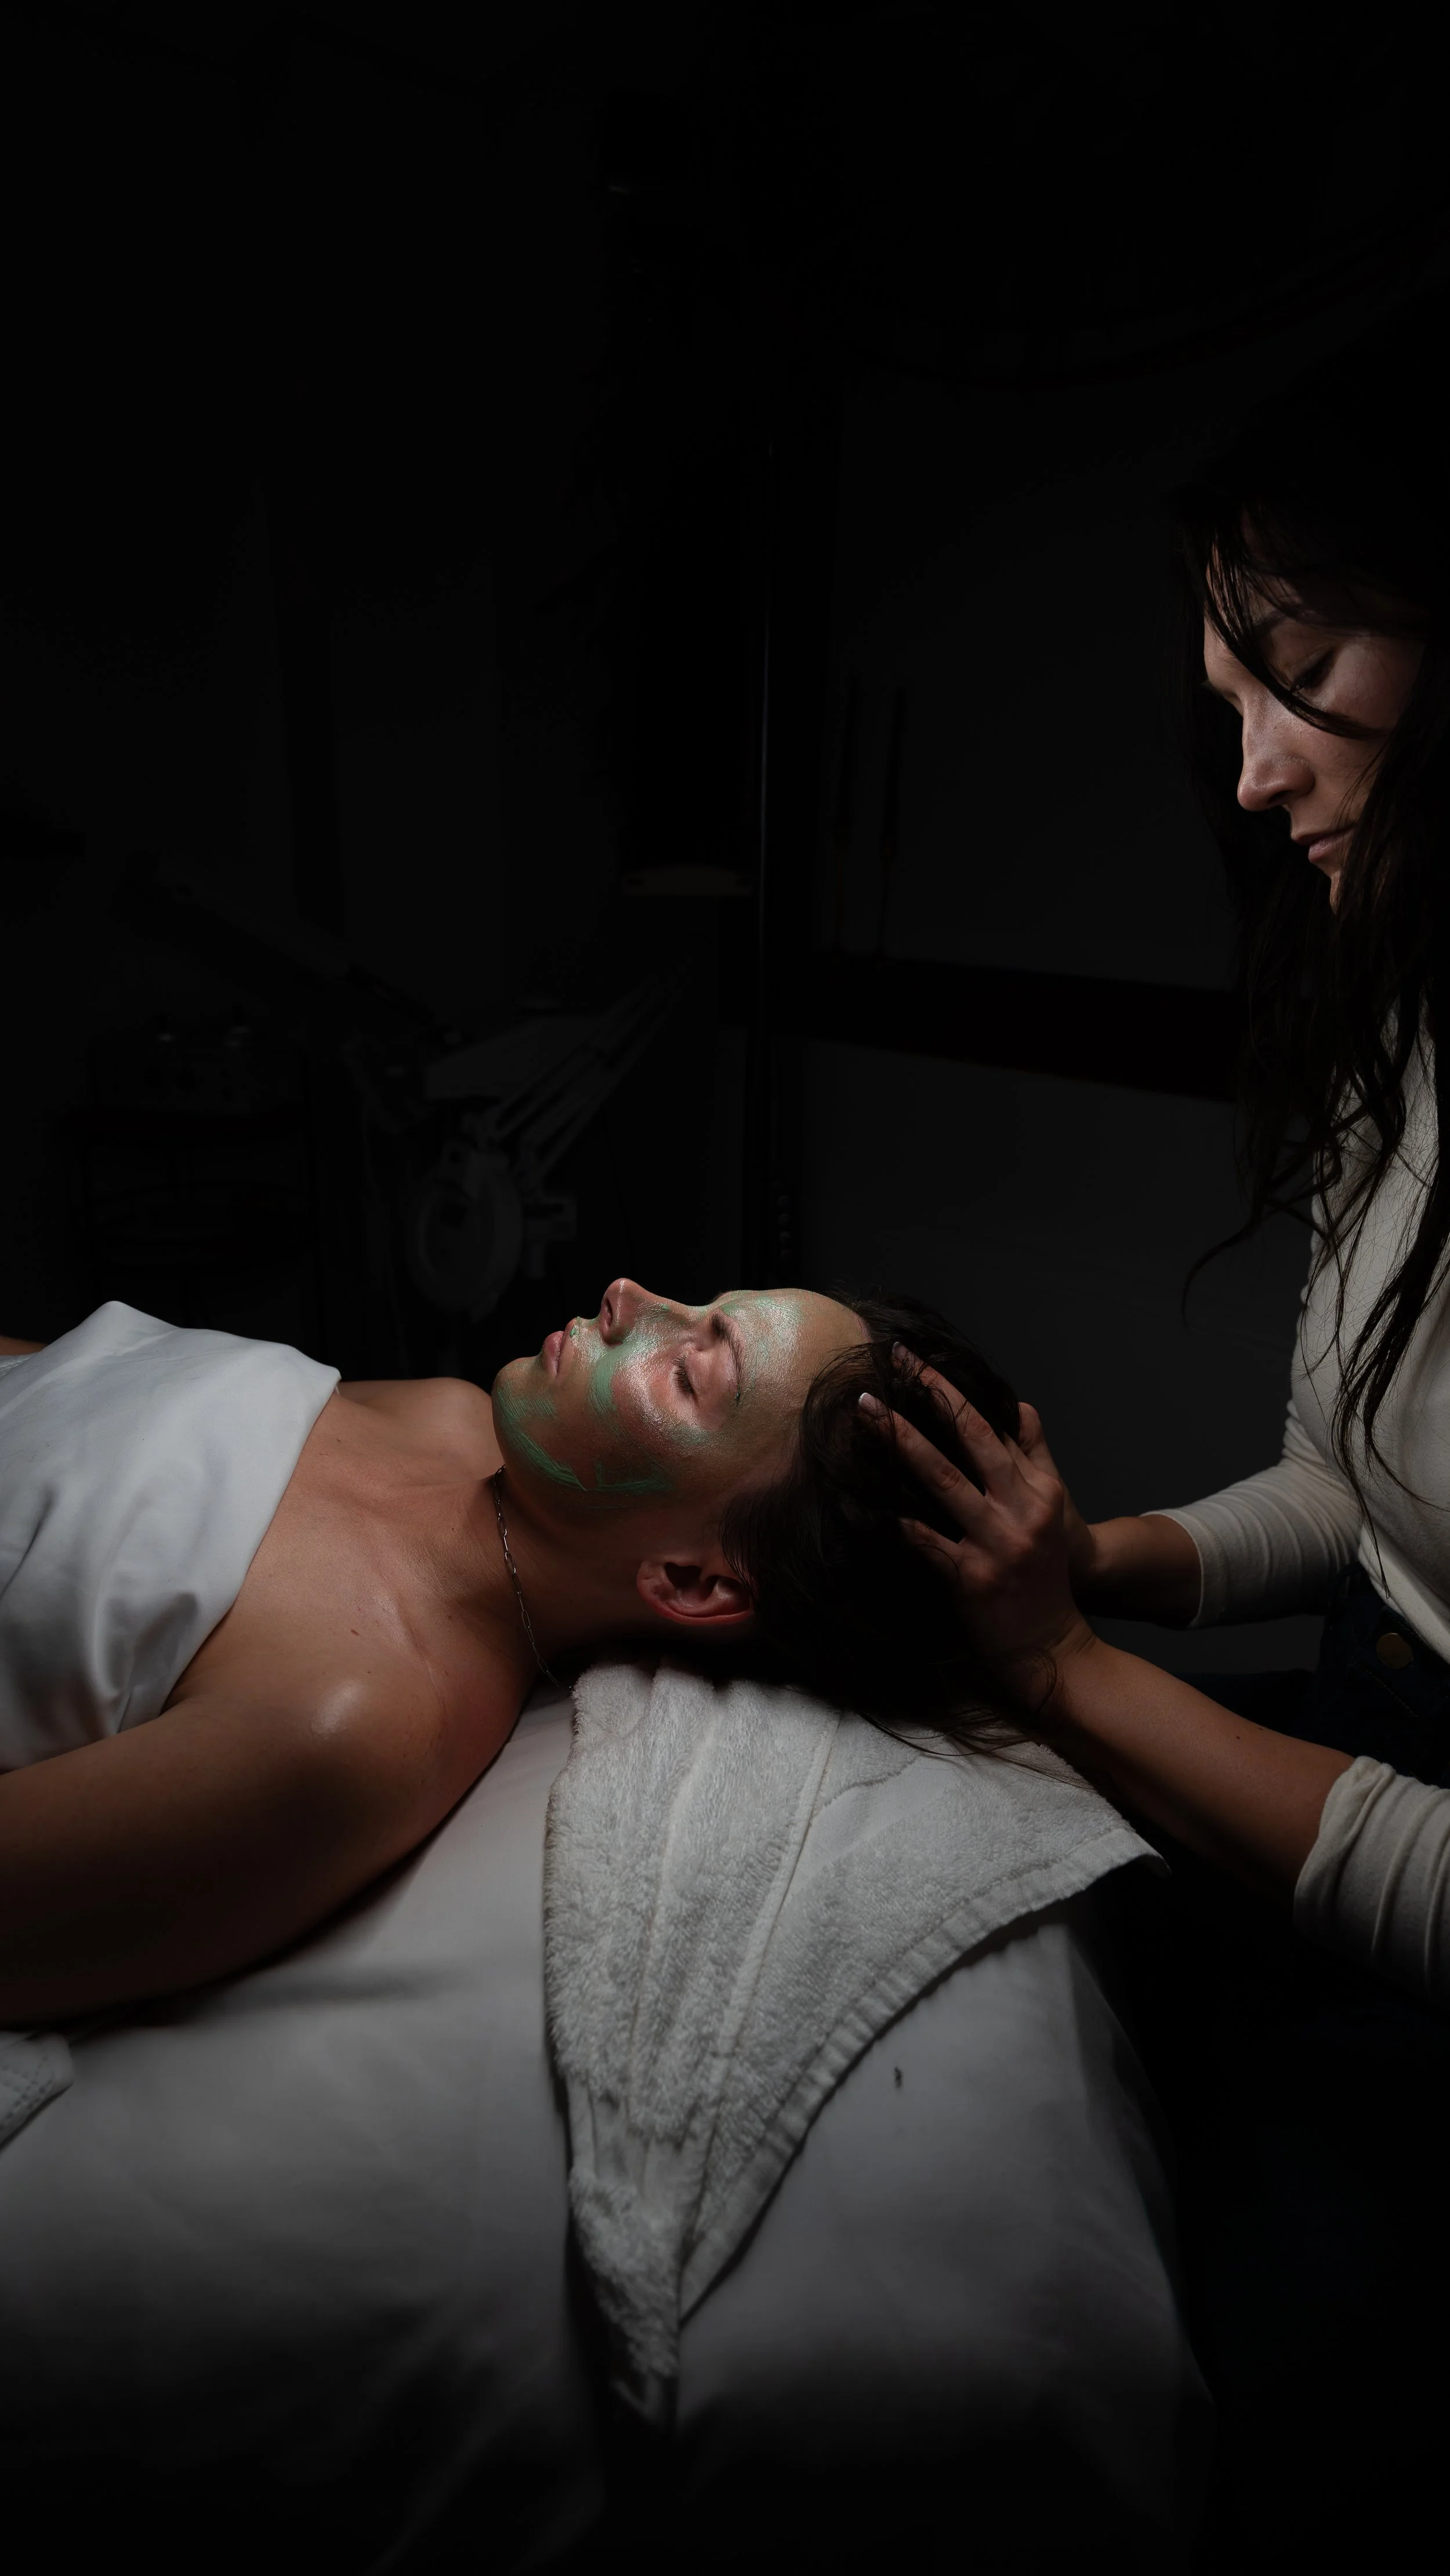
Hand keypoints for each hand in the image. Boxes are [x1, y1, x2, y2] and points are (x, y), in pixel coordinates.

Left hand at [861, 1366, 1093, 1705]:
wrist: (1053, 1646)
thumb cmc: (1044, 1574)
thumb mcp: (1051, 1509)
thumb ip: (1035, 1456)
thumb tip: (1020, 1406)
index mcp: (1040, 1489)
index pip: (991, 1427)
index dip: (951, 1390)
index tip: (916, 1361)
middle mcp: (1023, 1510)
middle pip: (972, 1438)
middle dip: (929, 1394)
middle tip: (892, 1362)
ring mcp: (999, 1543)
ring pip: (945, 1480)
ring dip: (903, 1441)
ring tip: (870, 1413)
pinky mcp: (973, 1578)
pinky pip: (926, 1541)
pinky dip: (896, 1521)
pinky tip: (866, 1501)